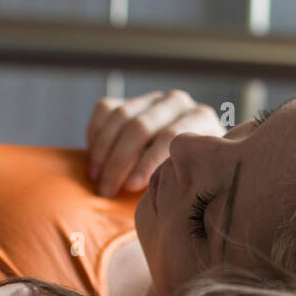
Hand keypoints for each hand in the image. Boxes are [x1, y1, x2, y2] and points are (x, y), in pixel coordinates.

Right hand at [86, 89, 224, 196]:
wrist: (186, 159)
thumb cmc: (191, 178)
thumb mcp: (194, 179)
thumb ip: (182, 182)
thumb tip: (156, 198)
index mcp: (200, 119)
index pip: (169, 137)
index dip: (147, 163)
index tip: (130, 188)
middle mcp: (177, 102)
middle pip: (140, 127)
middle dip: (119, 161)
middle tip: (107, 190)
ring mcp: (152, 98)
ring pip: (120, 117)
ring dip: (103, 151)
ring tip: (96, 179)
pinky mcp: (129, 99)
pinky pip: (104, 109)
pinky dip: (95, 135)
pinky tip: (94, 159)